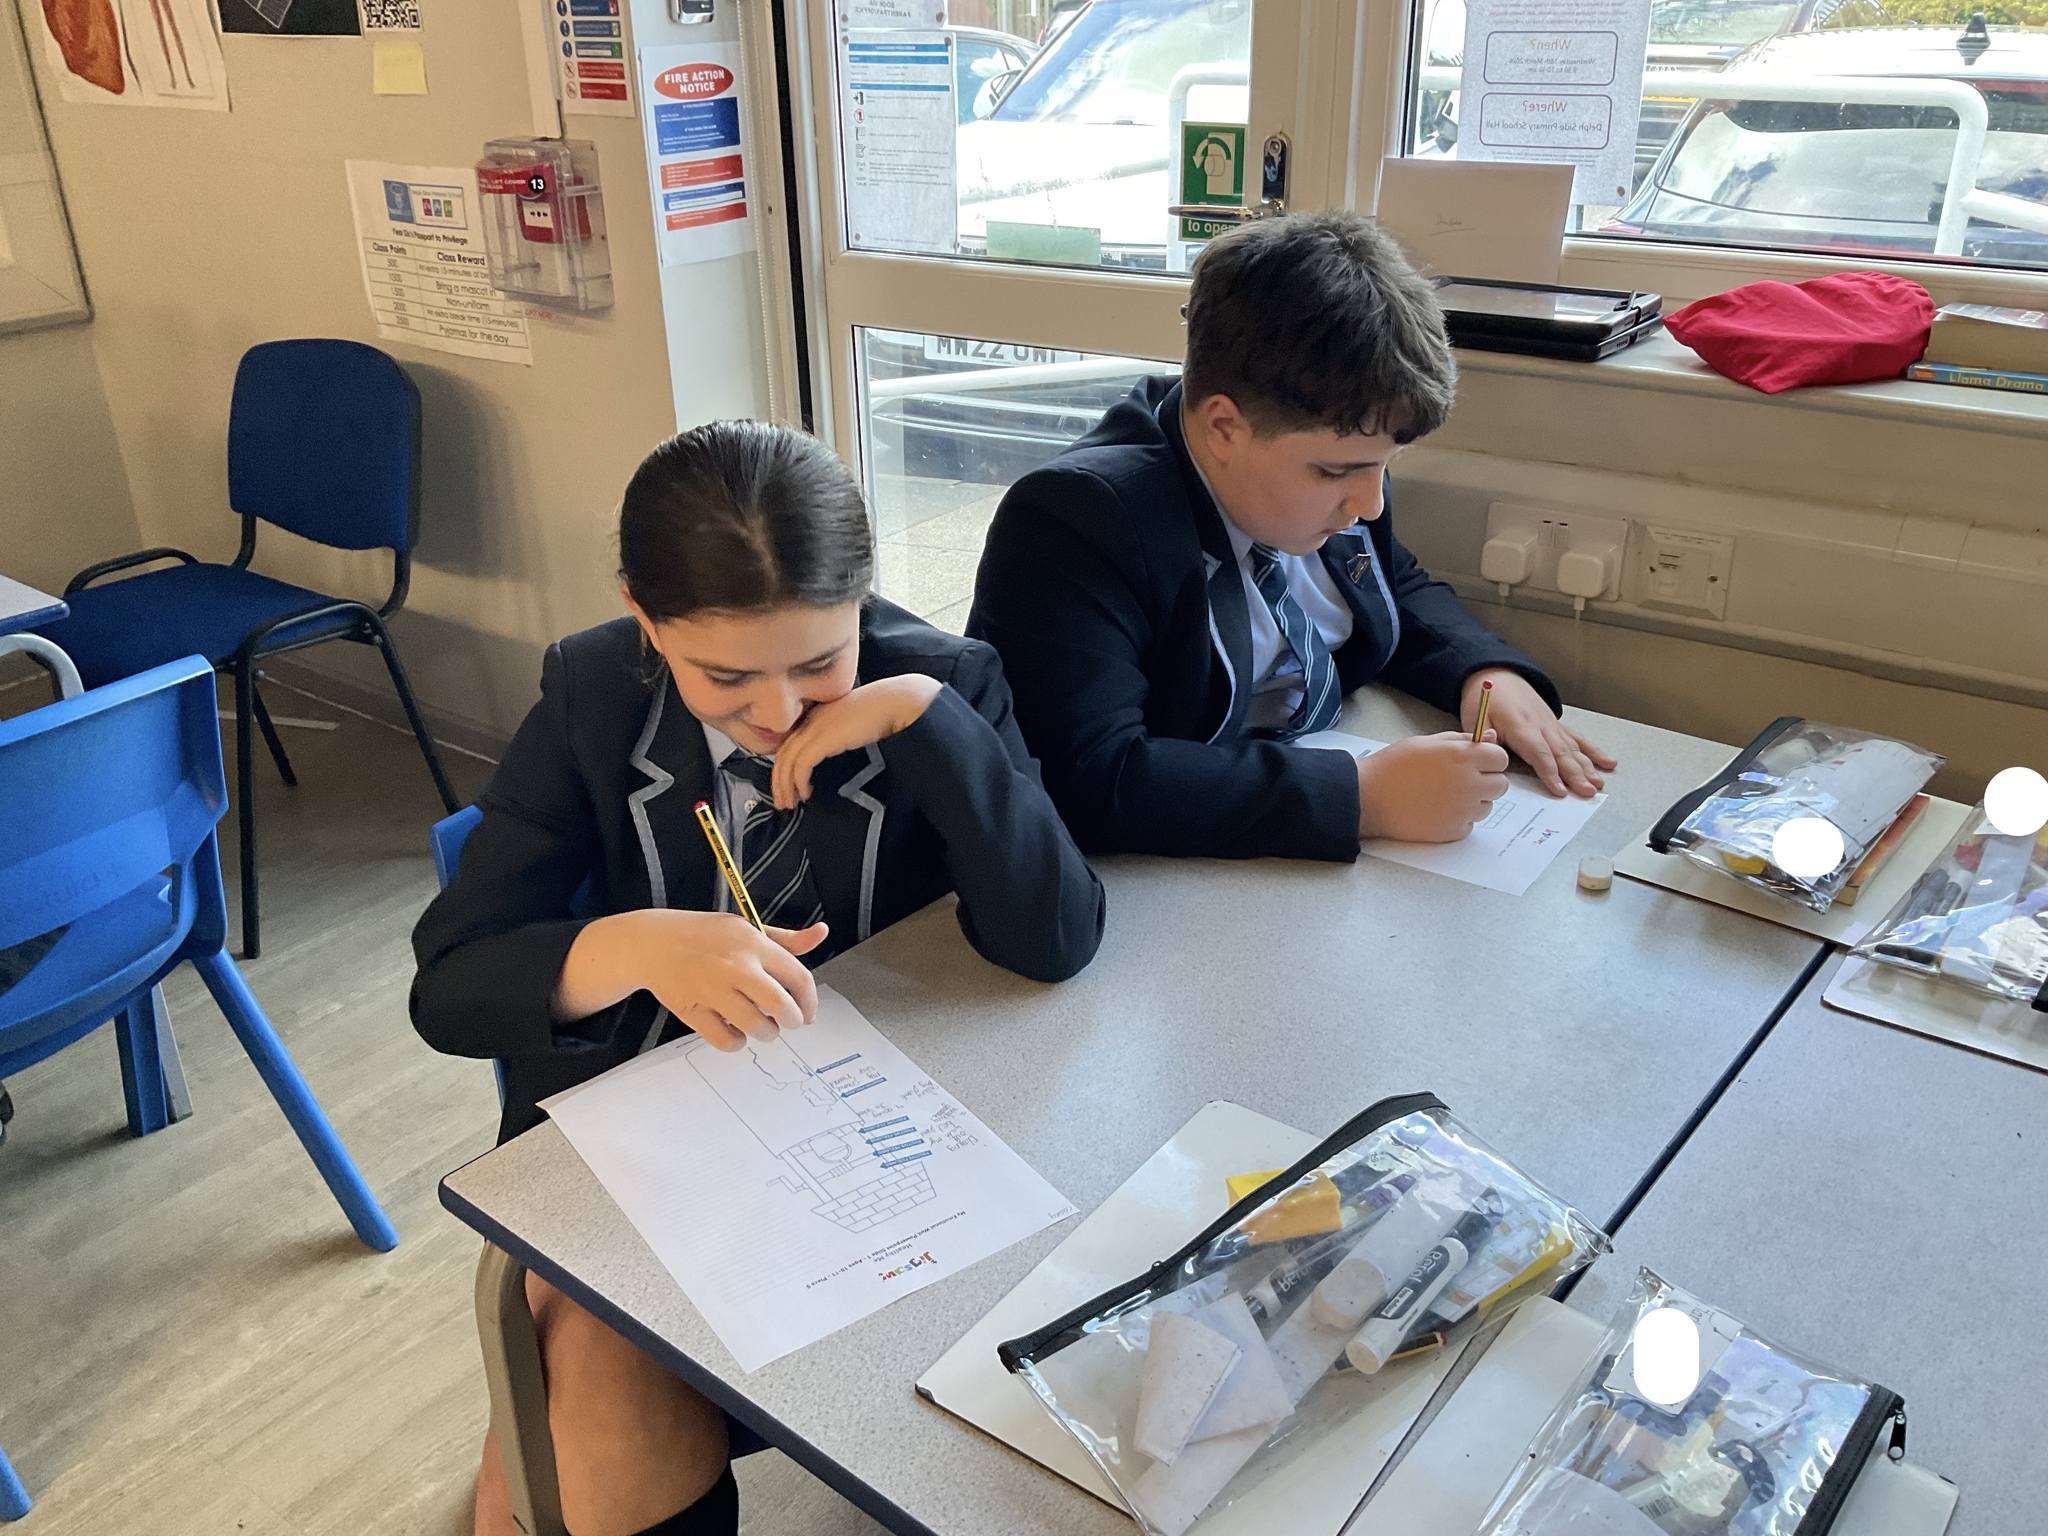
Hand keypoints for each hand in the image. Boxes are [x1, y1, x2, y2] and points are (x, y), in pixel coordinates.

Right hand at [552, 909, 830, 1049]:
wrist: (653, 943)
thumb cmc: (705, 935)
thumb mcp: (746, 928)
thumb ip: (785, 940)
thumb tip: (820, 934)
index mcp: (753, 944)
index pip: (798, 978)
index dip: (809, 1001)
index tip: (807, 1012)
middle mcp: (736, 967)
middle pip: (781, 1006)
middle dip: (792, 1020)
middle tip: (789, 1022)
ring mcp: (714, 990)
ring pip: (756, 1027)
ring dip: (766, 1033)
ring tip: (762, 1027)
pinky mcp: (694, 1011)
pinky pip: (727, 1040)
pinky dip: (737, 1042)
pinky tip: (736, 1032)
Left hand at [770, 674, 942, 808]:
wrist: (894, 702)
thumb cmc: (882, 711)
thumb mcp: (851, 724)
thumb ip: (838, 736)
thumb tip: (834, 753)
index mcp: (816, 715)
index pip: (789, 743)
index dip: (784, 767)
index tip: (786, 786)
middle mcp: (811, 720)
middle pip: (782, 754)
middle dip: (778, 781)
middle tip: (782, 801)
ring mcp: (815, 728)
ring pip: (787, 760)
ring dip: (785, 785)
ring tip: (790, 802)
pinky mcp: (823, 738)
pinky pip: (801, 764)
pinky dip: (798, 781)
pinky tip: (805, 792)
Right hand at [1356, 731, 1508, 842]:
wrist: (1368, 797)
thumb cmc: (1393, 766)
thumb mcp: (1427, 742)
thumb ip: (1462, 740)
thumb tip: (1490, 738)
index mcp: (1462, 756)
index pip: (1501, 758)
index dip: (1490, 760)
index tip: (1477, 763)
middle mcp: (1468, 783)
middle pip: (1501, 785)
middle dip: (1487, 782)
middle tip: (1462, 781)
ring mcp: (1462, 809)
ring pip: (1487, 806)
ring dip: (1474, 802)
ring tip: (1445, 796)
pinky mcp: (1453, 830)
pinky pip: (1470, 825)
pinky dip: (1458, 820)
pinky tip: (1437, 810)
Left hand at [1460, 668, 1615, 798]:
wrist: (1498, 677)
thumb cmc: (1487, 701)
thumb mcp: (1478, 719)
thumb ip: (1486, 739)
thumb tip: (1491, 751)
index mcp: (1521, 726)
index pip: (1539, 753)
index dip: (1550, 773)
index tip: (1559, 790)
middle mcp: (1542, 726)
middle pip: (1561, 754)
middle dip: (1576, 775)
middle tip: (1588, 792)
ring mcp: (1553, 725)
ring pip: (1573, 749)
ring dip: (1587, 767)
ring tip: (1598, 784)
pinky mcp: (1558, 725)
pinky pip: (1579, 739)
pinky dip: (1594, 752)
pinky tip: (1608, 763)